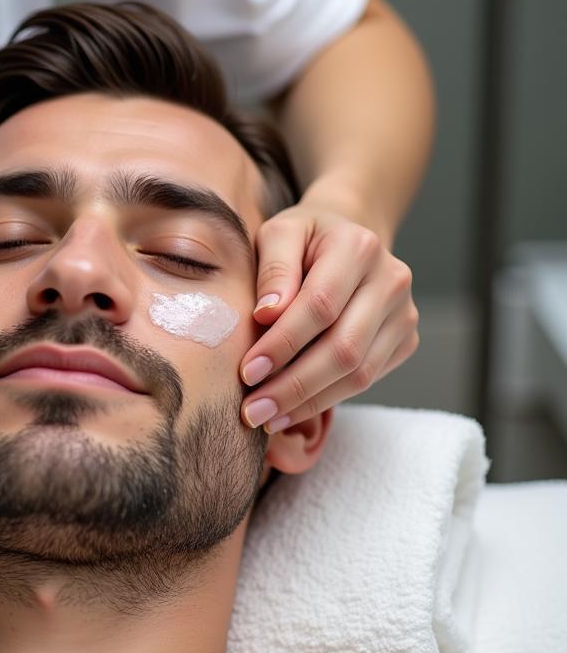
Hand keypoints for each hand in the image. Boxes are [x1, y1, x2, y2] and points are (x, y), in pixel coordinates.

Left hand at [239, 204, 418, 431]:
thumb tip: (267, 314)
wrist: (347, 240)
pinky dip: (326, 399)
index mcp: (358, 247)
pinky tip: (290, 409)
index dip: (283, 343)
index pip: (320, 306)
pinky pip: (367, 379)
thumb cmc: (303, 240)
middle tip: (252, 411)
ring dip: (308, 402)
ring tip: (266, 418)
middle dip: (293, 386)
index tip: (247, 371)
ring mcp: (404, 313)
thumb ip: (273, 269)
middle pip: (344, 348)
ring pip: (359, 373)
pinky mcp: (404, 340)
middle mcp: (391, 280)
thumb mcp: (278, 234)